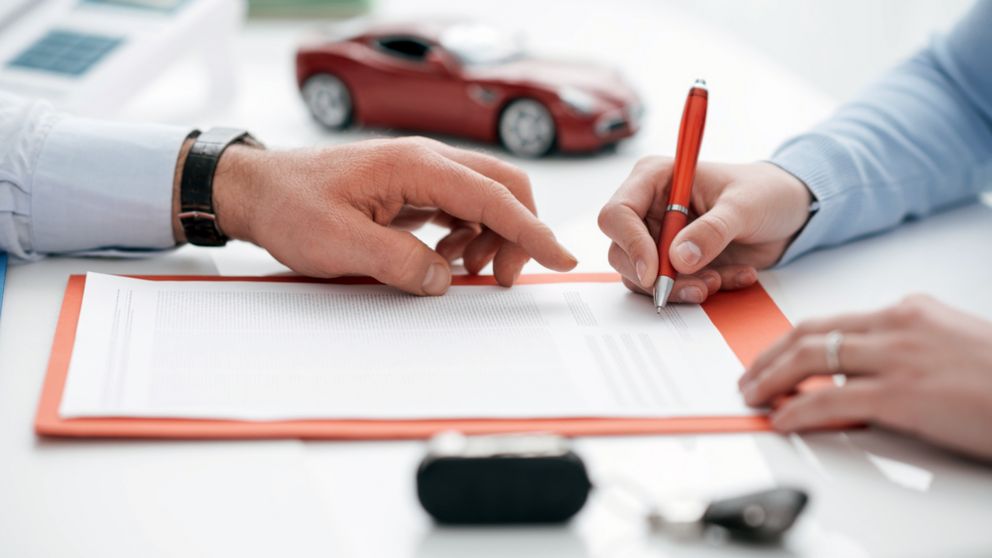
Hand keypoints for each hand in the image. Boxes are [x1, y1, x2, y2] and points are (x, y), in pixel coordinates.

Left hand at [205, 137, 576, 294]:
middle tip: (500, 278)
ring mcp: (420, 173)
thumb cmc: (290, 205)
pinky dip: (467, 235)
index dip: (532, 231)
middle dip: (517, 233)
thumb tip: (443, 279)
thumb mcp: (340, 243)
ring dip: (490, 237)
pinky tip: (446, 258)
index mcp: (416, 165)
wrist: (256, 189)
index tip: (560, 258)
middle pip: (502, 188)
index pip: (494, 196)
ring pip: (484, 199)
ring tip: (463, 271)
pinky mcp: (411, 189)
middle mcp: (426, 161)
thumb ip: (399, 262)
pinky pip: (459, 208)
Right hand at [598, 158, 811, 302]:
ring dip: (680, 287)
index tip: (655, 272)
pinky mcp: (674, 262)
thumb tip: (679, 258)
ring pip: (642, 276)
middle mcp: (649, 208)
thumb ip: (712, 230)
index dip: (630, 244)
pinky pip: (670, 286)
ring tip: (721, 281)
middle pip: (621, 251)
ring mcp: (659, 237)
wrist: (790, 211)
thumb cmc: (766, 192)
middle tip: (697, 286)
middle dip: (657, 275)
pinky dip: (699, 289)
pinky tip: (734, 276)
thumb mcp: (745, 205)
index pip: (617, 213)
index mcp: (655, 179)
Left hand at [739, 295, 991, 460]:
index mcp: (910, 310)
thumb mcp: (950, 346)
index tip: (773, 355)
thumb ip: (905, 350)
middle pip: (811, 333)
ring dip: (771, 378)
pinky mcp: (903, 394)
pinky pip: (831, 400)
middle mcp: (898, 325)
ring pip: (812, 358)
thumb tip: (863, 374)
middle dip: (769, 355)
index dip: (792, 340)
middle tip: (748, 376)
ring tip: (753, 395)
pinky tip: (782, 418)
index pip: (833, 320)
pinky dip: (797, 409)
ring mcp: (899, 357)